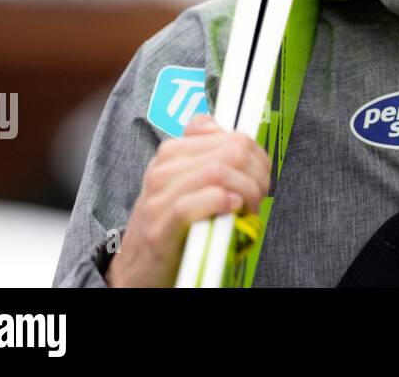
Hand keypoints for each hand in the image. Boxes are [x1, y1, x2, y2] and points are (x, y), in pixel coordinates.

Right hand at [106, 114, 270, 286]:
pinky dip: (220, 204)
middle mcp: (162, 169)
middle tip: (258, 198)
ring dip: (246, 192)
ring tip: (247, 210)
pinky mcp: (158, 227)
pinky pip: (192, 204)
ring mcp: (157, 197)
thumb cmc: (173, 226)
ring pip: (217, 172)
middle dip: (256, 176)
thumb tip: (226, 132)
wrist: (137, 268)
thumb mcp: (188, 183)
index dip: (258, 159)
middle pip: (231, 153)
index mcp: (172, 153)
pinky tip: (231, 210)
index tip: (261, 179)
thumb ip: (208, 156)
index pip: (232, 138)